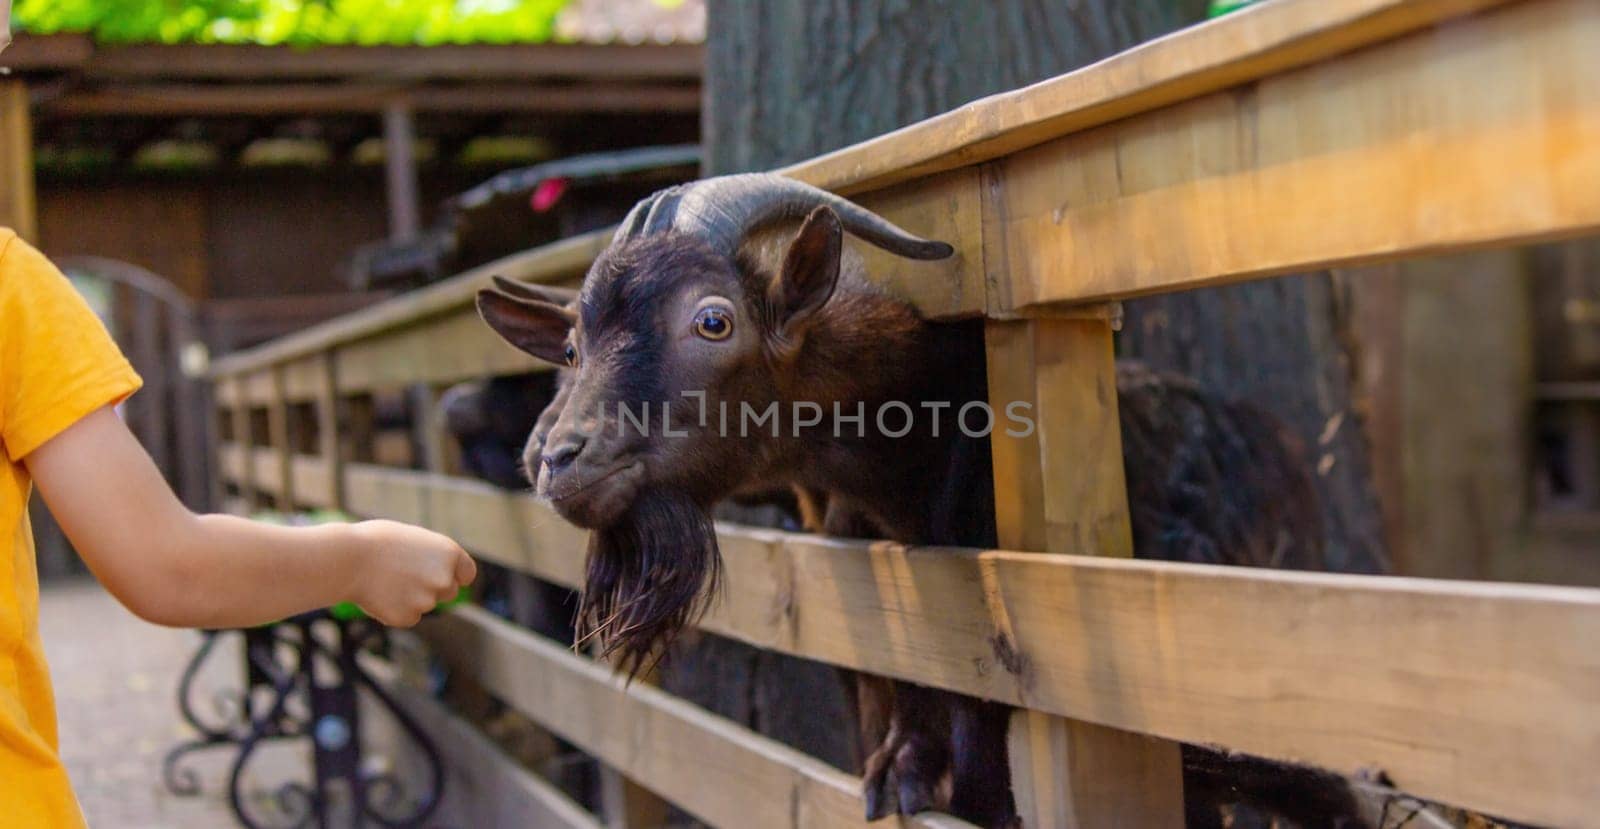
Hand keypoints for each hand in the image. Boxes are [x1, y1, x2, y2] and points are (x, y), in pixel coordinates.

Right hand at [345, 520, 476, 626]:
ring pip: (424, 604)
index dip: (456, 575)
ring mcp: (427, 601)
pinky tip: (378, 595)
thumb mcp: (414, 540)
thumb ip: (433, 558)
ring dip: (409, 598)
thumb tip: (442, 574)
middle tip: (403, 575)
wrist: (348, 559)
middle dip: (431, 588)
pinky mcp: (408, 617)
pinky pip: (407, 617)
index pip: (467, 574)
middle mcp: (444, 579)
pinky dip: (395, 610)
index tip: (449, 577)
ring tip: (384, 580)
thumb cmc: (377, 542)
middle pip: (448, 593)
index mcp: (450, 554)